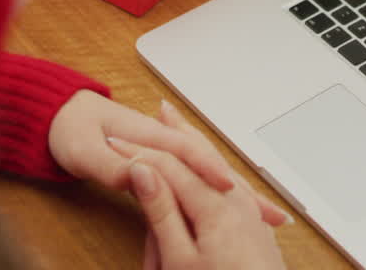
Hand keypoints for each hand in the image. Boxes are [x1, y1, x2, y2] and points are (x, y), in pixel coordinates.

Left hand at [49, 92, 290, 226]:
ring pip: (208, 173)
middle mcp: (163, 141)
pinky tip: (234, 204)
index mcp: (150, 135)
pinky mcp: (161, 161)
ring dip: (239, 193)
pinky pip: (196, 178)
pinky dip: (219, 192)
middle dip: (241, 187)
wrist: (58, 116)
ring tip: (269, 214)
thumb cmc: (70, 129)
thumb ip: (110, 164)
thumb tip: (138, 174)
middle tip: (270, 211)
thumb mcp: (84, 150)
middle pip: (210, 164)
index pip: (188, 153)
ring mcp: (165, 150)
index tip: (229, 188)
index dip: (209, 170)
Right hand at [127, 121, 288, 269]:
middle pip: (196, 156)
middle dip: (173, 136)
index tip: (112, 144)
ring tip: (177, 120)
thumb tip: (143, 171)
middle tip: (157, 111)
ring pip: (213, 166)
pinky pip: (226, 181)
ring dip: (194, 144)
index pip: (168, 166)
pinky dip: (210, 165)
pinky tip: (207, 163)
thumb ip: (162, 212)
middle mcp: (235, 199)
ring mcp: (248, 209)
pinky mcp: (253, 222)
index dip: (138, 152)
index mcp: (215, 205)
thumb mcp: (181, 258)